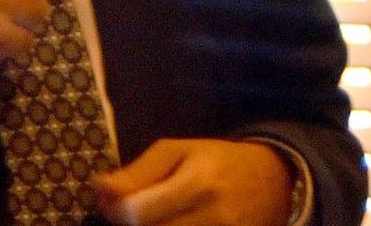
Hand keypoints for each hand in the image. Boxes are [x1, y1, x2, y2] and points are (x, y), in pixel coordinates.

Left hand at [94, 138, 293, 225]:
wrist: (271, 179)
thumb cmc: (215, 160)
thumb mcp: (175, 152)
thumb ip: (137, 174)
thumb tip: (98, 190)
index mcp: (197, 184)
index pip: (141, 215)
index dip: (115, 214)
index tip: (108, 204)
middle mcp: (215, 218)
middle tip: (132, 215)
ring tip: (153, 219)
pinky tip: (170, 225)